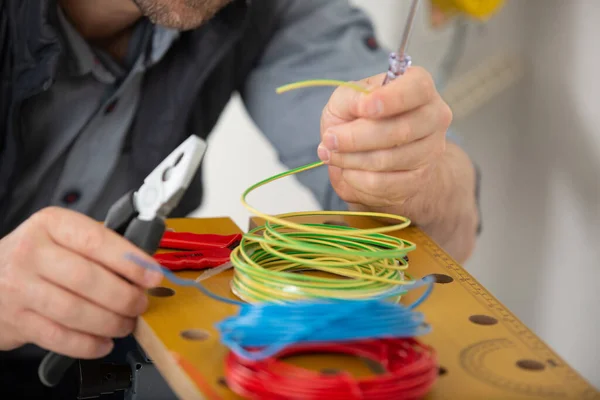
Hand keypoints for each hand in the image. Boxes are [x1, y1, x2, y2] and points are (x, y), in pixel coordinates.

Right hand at [0, 207, 162, 357]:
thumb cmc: (40, 256)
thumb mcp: (64, 237)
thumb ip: (100, 247)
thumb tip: (145, 268)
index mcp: (50, 224)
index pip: (96, 240)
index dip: (130, 261)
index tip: (153, 276)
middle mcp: (31, 253)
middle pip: (88, 279)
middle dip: (124, 296)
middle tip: (141, 304)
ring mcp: (19, 288)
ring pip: (75, 311)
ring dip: (110, 322)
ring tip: (126, 324)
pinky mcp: (16, 320)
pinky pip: (59, 337)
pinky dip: (88, 344)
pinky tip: (103, 342)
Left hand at [319, 67, 477, 261]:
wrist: (394, 165)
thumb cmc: (367, 128)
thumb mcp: (350, 105)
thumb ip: (349, 101)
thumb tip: (350, 115)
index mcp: (419, 90)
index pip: (415, 88)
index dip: (390, 99)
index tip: (365, 107)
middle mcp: (434, 120)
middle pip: (398, 131)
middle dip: (355, 139)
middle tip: (328, 142)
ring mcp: (430, 154)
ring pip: (390, 162)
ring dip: (351, 162)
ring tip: (332, 158)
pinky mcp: (418, 185)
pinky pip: (384, 187)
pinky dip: (358, 182)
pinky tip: (345, 175)